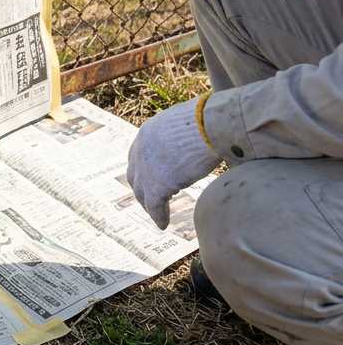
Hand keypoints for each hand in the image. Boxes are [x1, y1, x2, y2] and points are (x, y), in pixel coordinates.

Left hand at [126, 97, 218, 228]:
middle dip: (142, 188)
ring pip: (142, 192)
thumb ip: (183, 136)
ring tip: (157, 216)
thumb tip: (200, 140)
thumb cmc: (208, 120)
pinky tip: (163, 224)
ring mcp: (147, 166)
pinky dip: (158, 216)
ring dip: (149, 205)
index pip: (140, 154)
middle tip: (150, 200)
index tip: (151, 178)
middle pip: (135, 173)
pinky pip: (154, 205)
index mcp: (148, 132)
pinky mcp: (157, 184)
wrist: (209, 124)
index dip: (144, 168)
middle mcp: (141, 148)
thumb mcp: (187, 125)